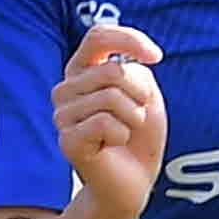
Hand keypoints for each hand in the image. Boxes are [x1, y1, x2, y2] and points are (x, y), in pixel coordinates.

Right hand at [56, 22, 166, 218]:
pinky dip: (122, 134)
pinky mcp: (67, 140)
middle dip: (139, 94)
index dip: (129, 40)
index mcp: (82, 71)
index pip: (98, 37)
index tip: (156, 57)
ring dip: (133, 117)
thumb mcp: (144, 92)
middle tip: (138, 115)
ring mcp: (62, 115)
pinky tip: (113, 145)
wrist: (134, 181)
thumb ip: (131, 69)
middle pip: (112, 71)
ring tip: (125, 132)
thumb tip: (119, 66)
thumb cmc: (139, 134)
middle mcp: (66, 89)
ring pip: (111, 97)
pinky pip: (104, 122)